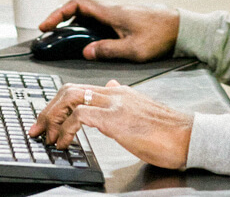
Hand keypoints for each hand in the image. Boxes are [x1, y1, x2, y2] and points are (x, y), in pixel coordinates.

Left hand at [28, 79, 192, 169]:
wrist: (190, 137)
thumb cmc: (171, 131)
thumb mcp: (143, 111)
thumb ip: (124, 100)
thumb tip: (110, 88)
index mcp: (121, 92)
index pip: (81, 88)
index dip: (60, 104)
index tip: (50, 121)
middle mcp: (115, 93)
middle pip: (70, 89)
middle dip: (48, 109)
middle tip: (38, 128)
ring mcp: (115, 104)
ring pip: (70, 97)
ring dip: (51, 117)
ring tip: (46, 135)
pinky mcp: (115, 119)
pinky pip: (79, 116)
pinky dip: (65, 129)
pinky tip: (64, 142)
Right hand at [39, 0, 179, 61]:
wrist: (184, 28)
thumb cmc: (162, 36)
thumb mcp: (134, 49)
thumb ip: (108, 50)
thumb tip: (86, 52)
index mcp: (112, 13)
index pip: (77, 5)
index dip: (58, 13)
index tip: (46, 25)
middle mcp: (113, 11)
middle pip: (80, 10)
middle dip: (62, 22)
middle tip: (50, 37)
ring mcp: (120, 15)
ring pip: (91, 17)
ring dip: (76, 27)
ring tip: (66, 45)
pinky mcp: (127, 21)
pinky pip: (101, 23)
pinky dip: (90, 31)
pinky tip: (91, 45)